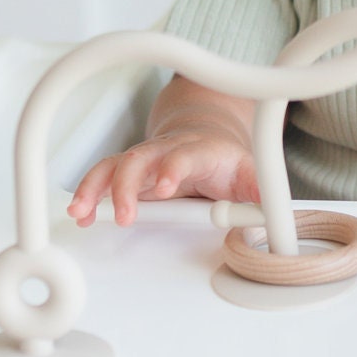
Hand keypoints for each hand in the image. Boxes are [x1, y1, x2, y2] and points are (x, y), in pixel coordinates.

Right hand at [70, 125, 258, 227]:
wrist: (208, 139)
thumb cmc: (227, 162)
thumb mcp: (251, 176)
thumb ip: (263, 195)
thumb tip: (276, 216)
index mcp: (199, 151)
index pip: (184, 155)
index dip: (173, 168)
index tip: (165, 187)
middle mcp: (167, 151)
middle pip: (140, 159)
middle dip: (126, 186)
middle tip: (124, 216)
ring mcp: (146, 159)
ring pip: (114, 165)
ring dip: (95, 188)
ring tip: (81, 212)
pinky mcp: (131, 171)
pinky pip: (105, 177)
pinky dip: (90, 194)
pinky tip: (81, 213)